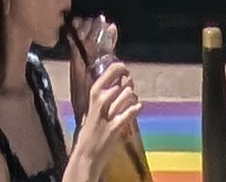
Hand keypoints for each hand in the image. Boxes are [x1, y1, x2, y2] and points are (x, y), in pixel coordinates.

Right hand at [65, 60, 140, 181]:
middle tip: (130, 84)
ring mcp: (108, 115)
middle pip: (121, 83)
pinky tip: (138, 107)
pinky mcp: (115, 128)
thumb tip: (116, 83)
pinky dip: (136, 108)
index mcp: (93, 96)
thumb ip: (102, 97)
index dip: (119, 68)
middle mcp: (100, 103)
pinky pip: (129, 113)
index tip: (124, 68)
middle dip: (128, 82)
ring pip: (127, 95)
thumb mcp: (91, 110)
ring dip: (133, 96)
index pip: (108, 73)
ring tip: (133, 99)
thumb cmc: (89, 134)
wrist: (86, 157)